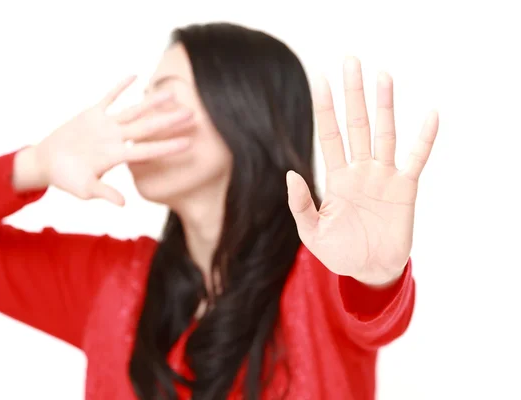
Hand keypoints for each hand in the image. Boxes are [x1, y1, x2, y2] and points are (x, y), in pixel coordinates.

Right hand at [13, 76, 193, 204]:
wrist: (47, 163)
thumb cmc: (66, 179)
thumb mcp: (84, 189)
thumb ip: (104, 192)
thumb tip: (123, 204)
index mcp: (116, 156)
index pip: (148, 150)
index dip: (168, 146)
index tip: (189, 143)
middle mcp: (116, 138)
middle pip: (148, 127)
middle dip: (169, 121)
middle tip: (192, 114)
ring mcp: (106, 125)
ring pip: (133, 110)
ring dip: (151, 101)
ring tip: (172, 92)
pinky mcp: (92, 114)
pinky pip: (109, 97)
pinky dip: (120, 87)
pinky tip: (135, 76)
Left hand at [287, 57, 438, 285]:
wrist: (370, 270)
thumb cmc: (340, 252)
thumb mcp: (312, 233)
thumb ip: (300, 205)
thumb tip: (290, 173)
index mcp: (337, 178)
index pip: (329, 135)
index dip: (325, 109)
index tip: (320, 80)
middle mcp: (361, 170)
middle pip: (357, 125)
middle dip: (353, 95)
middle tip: (351, 62)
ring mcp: (384, 176)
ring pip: (384, 133)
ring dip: (384, 106)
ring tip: (382, 76)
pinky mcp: (405, 188)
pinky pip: (416, 158)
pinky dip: (424, 138)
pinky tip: (430, 115)